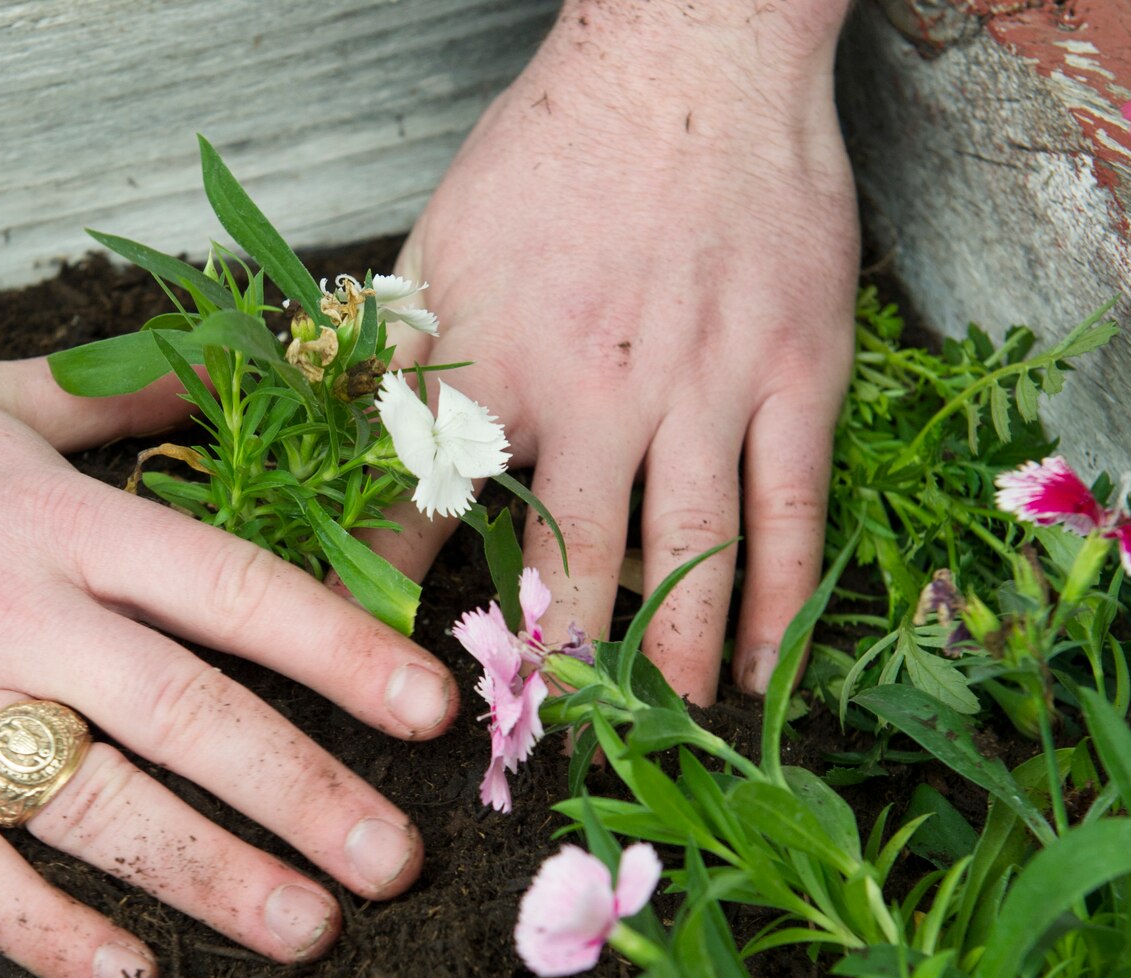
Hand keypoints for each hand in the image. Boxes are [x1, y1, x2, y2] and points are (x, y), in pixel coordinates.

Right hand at [0, 361, 456, 977]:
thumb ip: (114, 399)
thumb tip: (221, 377)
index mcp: (56, 522)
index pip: (231, 590)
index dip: (340, 650)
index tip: (429, 710)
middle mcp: (9, 613)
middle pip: (188, 715)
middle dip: (307, 792)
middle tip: (399, 864)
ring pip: (93, 805)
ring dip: (210, 874)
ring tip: (306, 931)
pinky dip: (44, 930)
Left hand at [378, 0, 857, 700]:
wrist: (689, 60)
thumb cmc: (551, 156)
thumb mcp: (437, 255)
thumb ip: (396, 369)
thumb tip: (335, 462)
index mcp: (494, 361)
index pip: (425, 514)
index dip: (399, 612)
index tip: (384, 693)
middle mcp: (596, 390)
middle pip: (567, 566)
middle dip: (551, 672)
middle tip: (541, 755)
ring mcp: (706, 388)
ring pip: (685, 558)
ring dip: (667, 661)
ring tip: (656, 736)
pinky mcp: (796, 375)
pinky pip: (789, 513)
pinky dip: (774, 602)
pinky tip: (758, 668)